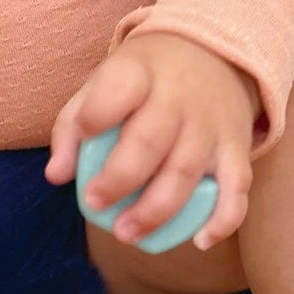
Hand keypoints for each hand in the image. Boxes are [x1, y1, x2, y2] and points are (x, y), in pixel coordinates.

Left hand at [44, 31, 258, 250]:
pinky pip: (237, 187)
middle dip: (120, 179)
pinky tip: (201, 241)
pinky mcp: (237, 147)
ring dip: (156, 210)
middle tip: (96, 205)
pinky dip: (224, 218)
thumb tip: (56, 175)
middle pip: (150, 141)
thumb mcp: (105, 82)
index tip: (86, 133)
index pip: (120, 88)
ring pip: (186, 171)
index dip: (99, 113)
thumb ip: (73, 125)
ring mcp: (210, 125)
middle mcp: (178, 98)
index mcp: (139, 73)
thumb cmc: (145, 78)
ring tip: (126, 233)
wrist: (216, 53)